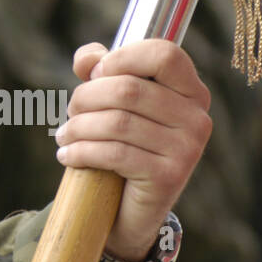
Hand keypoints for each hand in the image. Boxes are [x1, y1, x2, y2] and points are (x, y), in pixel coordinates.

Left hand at [54, 40, 211, 261]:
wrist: (131, 207)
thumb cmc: (122, 141)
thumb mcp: (113, 99)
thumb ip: (101, 68)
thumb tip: (87, 60)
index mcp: (191, 90)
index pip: (164, 54)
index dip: (122, 58)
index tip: (95, 74)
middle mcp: (197, 117)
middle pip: (128, 89)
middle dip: (85, 97)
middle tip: (70, 111)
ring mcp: (188, 149)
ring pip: (117, 122)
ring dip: (78, 127)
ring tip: (64, 134)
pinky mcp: (170, 177)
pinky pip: (115, 153)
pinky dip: (81, 151)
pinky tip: (67, 155)